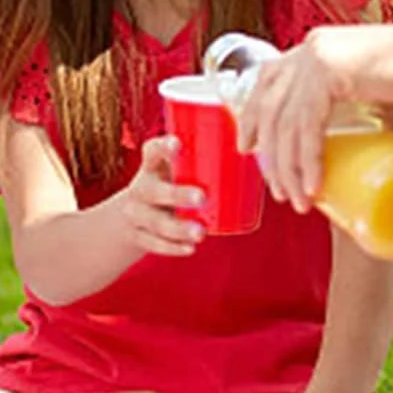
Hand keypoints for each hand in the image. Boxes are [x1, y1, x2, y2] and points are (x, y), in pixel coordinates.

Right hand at [119, 136, 206, 257]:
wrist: (134, 218)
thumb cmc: (171, 187)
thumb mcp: (177, 173)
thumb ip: (205, 163)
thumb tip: (258, 150)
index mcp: (152, 167)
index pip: (151, 151)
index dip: (162, 146)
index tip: (178, 144)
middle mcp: (140, 189)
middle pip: (151, 190)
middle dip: (176, 194)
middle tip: (201, 197)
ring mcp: (135, 214)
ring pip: (154, 222)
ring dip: (178, 228)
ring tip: (200, 233)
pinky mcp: (138, 236)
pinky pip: (153, 243)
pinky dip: (171, 247)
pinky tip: (189, 248)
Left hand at [237, 22, 392, 212]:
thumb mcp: (381, 100)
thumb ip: (362, 120)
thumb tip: (360, 160)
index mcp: (314, 49)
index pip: (266, 82)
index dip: (251, 116)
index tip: (247, 149)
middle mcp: (309, 48)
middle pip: (269, 109)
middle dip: (269, 156)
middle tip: (281, 191)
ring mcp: (317, 57)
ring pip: (285, 123)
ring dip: (288, 169)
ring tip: (298, 201)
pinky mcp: (332, 72)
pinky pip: (306, 125)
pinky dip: (307, 160)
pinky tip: (312, 186)